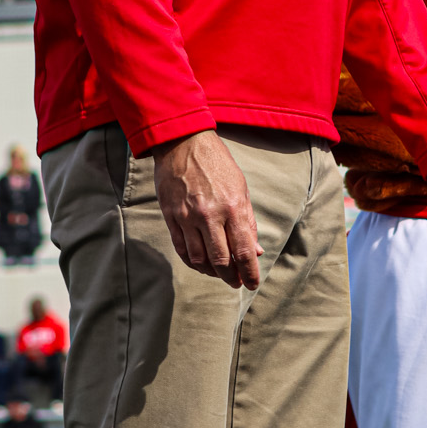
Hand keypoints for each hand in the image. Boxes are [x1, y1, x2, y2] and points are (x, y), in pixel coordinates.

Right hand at [154, 131, 262, 289]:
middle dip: (230, 277)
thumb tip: (255, 251)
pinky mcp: (171, 216)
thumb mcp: (241, 188)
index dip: (249, 272)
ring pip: (199, 259)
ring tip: (219, 273)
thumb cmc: (217, 164)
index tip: (251, 284)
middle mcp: (210, 215)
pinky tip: (201, 263)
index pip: (244, 251)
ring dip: (211, 272)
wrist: (183, 143)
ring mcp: (187, 216)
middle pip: (221, 260)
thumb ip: (248, 221)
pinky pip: (181, 248)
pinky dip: (192, 261)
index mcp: (233, 207)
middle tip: (235, 282)